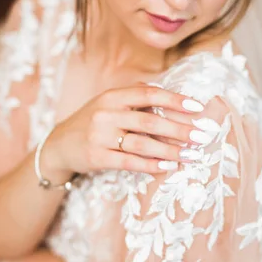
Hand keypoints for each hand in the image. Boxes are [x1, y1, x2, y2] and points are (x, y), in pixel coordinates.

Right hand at [44, 84, 203, 174]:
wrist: (59, 144)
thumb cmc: (93, 122)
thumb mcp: (109, 103)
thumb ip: (136, 98)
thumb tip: (174, 98)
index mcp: (113, 96)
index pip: (149, 94)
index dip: (175, 100)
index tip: (198, 108)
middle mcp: (106, 113)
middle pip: (150, 121)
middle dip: (180, 129)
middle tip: (202, 137)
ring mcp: (100, 136)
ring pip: (142, 144)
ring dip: (170, 150)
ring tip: (191, 155)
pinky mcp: (96, 157)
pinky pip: (129, 162)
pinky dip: (150, 165)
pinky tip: (167, 167)